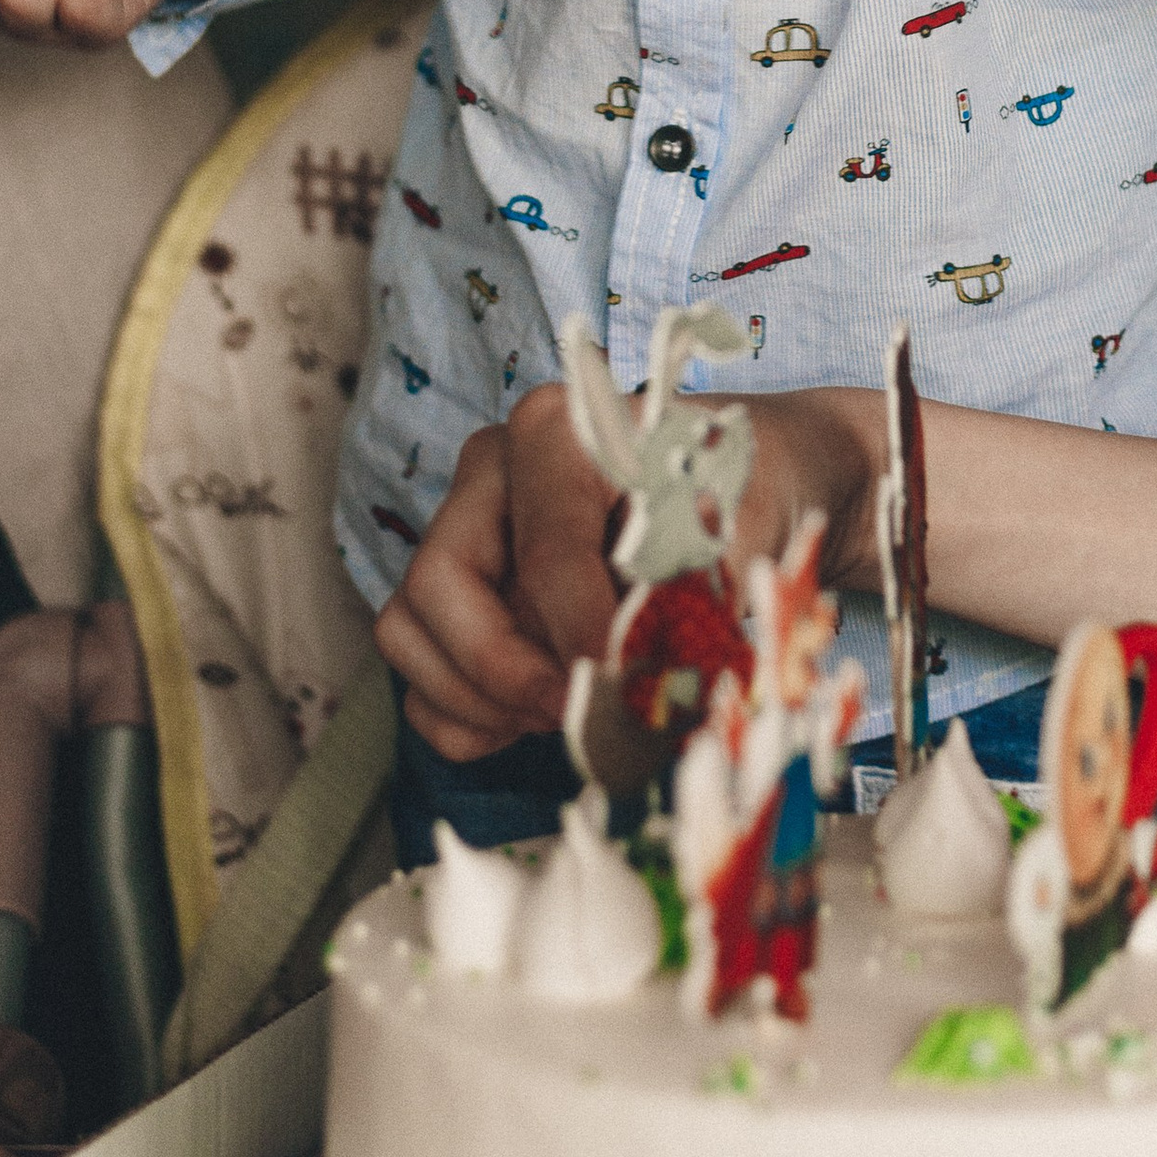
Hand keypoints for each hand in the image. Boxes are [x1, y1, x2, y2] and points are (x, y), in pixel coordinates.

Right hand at [377, 380, 882, 759]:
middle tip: (580, 711)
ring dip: (480, 701)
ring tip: (567, 716)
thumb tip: (647, 678)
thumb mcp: (741, 522)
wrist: (747, 490)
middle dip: (507, 672)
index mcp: (555, 433)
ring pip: (409, 632)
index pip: (548, 553)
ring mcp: (462, 536)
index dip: (586, 636)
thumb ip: (693, 590)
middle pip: (439, 585)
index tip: (628, 689)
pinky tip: (537, 723)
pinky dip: (467, 721)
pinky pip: (419, 677)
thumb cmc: (740, 492)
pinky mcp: (458, 599)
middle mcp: (490, 475)